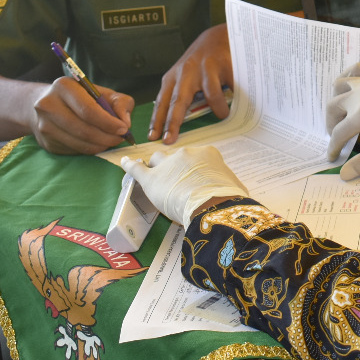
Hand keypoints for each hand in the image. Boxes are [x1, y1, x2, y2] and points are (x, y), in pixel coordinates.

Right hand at [29, 77, 134, 154]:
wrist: (48, 104)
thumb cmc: (81, 97)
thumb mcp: (103, 92)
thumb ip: (120, 102)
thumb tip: (125, 122)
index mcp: (64, 87)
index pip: (88, 110)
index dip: (108, 123)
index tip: (123, 129)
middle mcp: (48, 105)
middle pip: (83, 130)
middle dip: (107, 137)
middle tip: (120, 138)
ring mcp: (44, 125)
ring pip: (79, 143)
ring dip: (100, 145)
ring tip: (111, 140)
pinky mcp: (46, 142)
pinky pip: (73, 150)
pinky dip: (89, 149)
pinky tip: (96, 142)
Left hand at [121, 145, 248, 224]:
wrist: (213, 205)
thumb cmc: (229, 198)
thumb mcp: (234, 187)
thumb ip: (228, 185)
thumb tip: (234, 193)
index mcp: (208, 154)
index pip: (197, 158)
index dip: (195, 170)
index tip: (197, 180)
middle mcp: (187, 154)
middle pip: (176, 157)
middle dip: (175, 168)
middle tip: (178, 184)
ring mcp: (167, 164)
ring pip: (157, 160)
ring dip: (156, 168)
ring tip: (156, 179)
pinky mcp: (151, 178)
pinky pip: (136, 168)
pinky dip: (130, 165)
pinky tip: (125, 162)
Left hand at [150, 25, 232, 143]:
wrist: (217, 36)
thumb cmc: (200, 61)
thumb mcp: (184, 75)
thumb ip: (180, 94)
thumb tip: (177, 123)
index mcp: (174, 77)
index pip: (162, 102)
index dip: (158, 120)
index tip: (153, 137)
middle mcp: (187, 73)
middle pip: (178, 101)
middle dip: (173, 122)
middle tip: (169, 139)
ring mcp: (206, 68)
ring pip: (211, 94)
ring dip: (218, 108)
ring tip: (223, 115)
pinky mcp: (224, 65)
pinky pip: (231, 87)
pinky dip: (236, 96)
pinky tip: (240, 99)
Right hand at [325, 62, 359, 180]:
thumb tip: (344, 174)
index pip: (339, 133)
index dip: (334, 147)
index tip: (333, 156)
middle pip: (333, 107)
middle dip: (330, 123)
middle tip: (336, 135)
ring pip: (340, 85)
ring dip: (336, 98)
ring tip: (340, 110)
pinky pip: (356, 68)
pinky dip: (348, 76)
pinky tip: (352, 85)